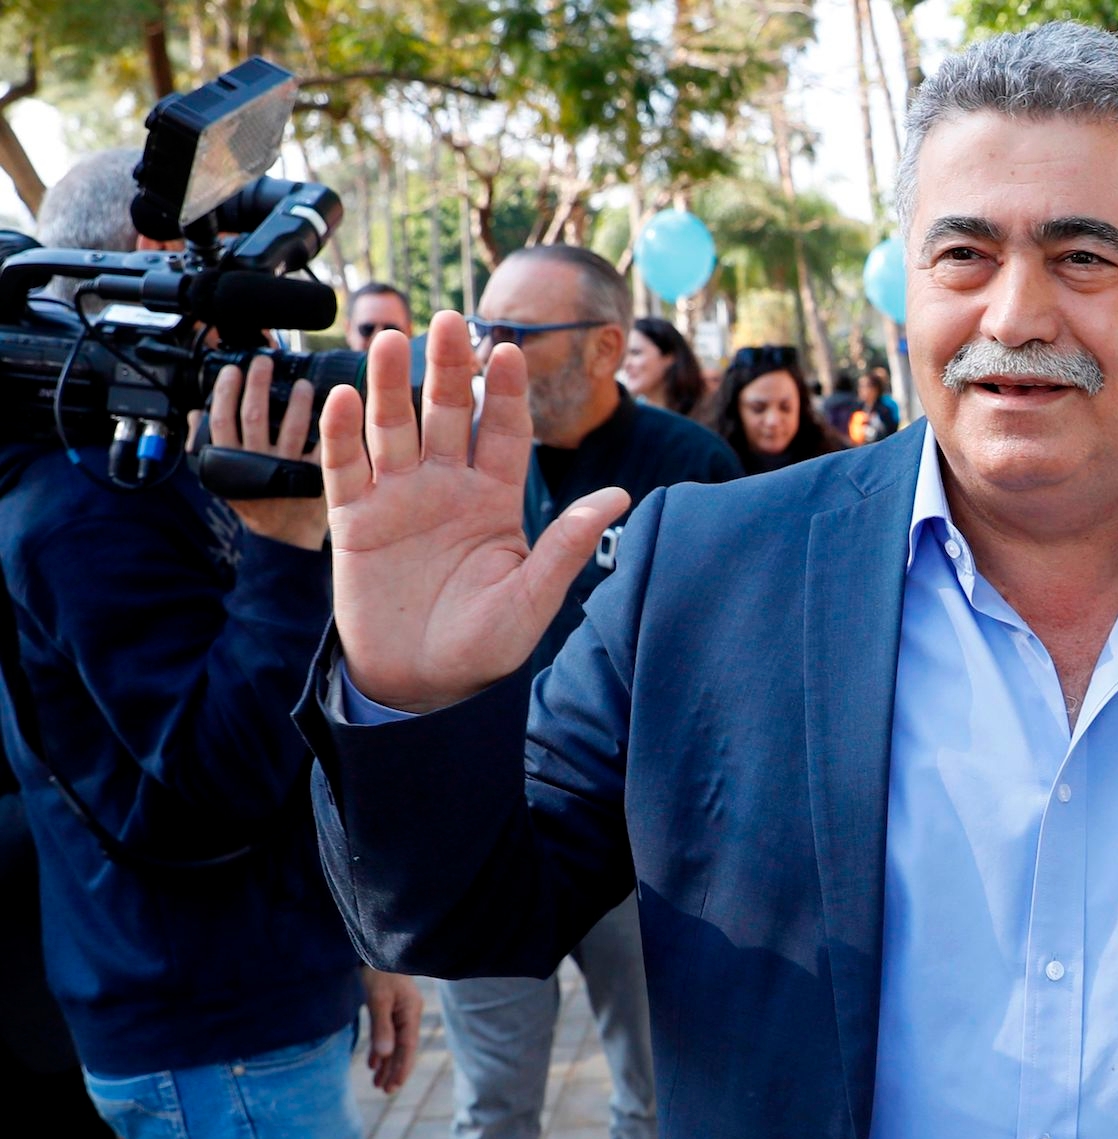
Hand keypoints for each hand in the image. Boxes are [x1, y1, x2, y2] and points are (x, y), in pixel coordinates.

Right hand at [208, 354, 325, 549]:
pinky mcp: (311, 477)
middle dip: (257, 384)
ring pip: (289, 429)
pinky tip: (334, 411)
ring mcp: (283, 470)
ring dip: (296, 402)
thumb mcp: (225, 475)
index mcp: (230, 462)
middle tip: (263, 361)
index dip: (226, 392)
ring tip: (301, 383)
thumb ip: (208, 443)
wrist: (282, 535)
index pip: (221, 419)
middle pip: (254, 415)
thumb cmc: (254, 499)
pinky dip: (326, 430)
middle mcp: (255, 463)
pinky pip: (320, 449)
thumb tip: (195, 413)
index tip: (233, 369)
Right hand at [320, 313, 627, 711]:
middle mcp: (446, 487)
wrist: (421, 685)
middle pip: (447, 414)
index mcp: (495, 499)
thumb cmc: (483, 645)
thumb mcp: (532, 596)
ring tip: (391, 339)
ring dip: (391, 384)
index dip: (504, 393)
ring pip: (393, 428)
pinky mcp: (354, 520)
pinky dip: (342, 433)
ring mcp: (398, 499)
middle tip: (449, 320)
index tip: (510, 352)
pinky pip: (344, 467)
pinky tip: (344, 396)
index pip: (502, 432)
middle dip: (448, 368)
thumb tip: (620, 496)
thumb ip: (566, 544)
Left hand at [361, 969, 422, 1093]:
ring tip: (378, 1084)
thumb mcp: (378, 1000)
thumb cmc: (378, 973)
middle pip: (403, 1048)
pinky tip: (373, 1064)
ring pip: (394, 1044)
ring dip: (386, 1064)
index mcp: (411, 1012)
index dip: (402, 1068)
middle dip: (394, 1070)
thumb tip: (385, 1056)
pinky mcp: (389, 1009)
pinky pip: (386, 1035)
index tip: (393, 1087)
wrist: (375, 950)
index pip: (407, 1047)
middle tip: (385, 1091)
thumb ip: (381, 1029)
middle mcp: (408, 1014)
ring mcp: (400, 1012)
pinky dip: (380, 1050)